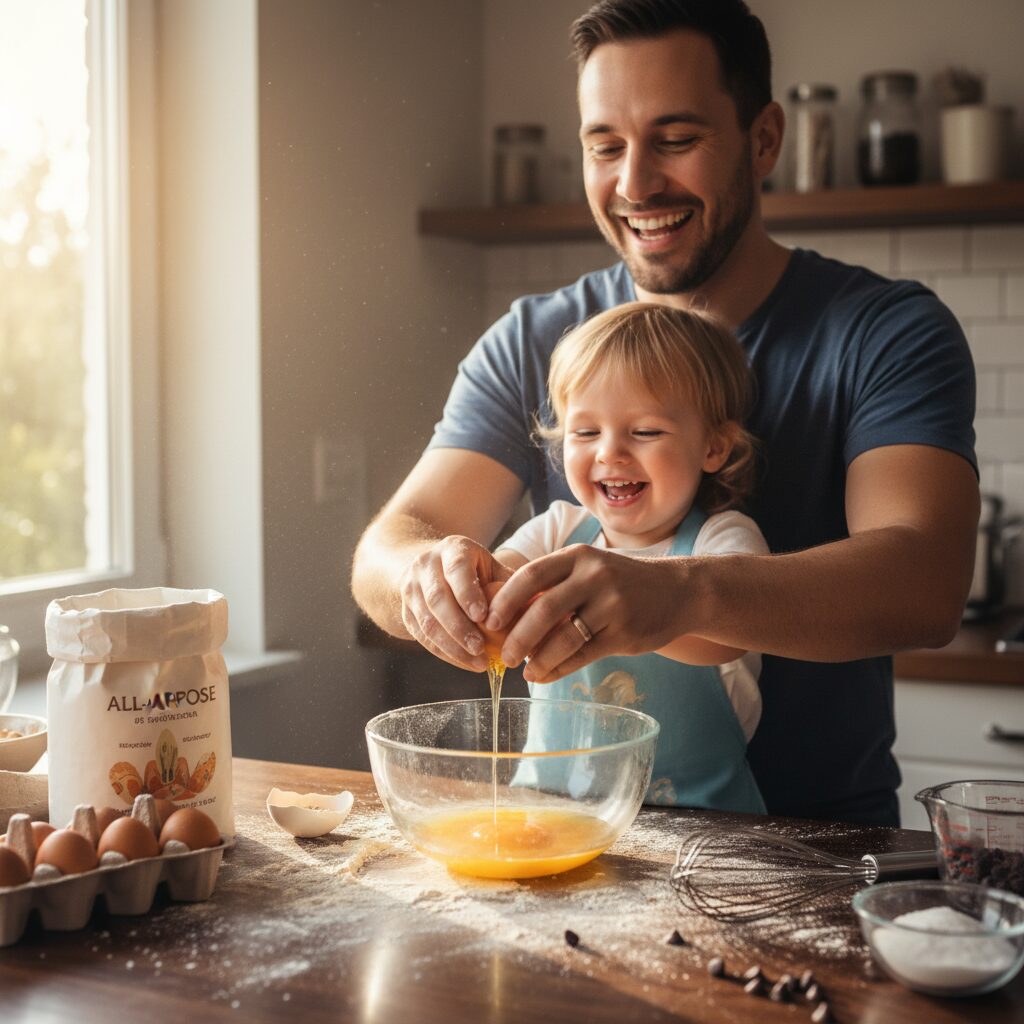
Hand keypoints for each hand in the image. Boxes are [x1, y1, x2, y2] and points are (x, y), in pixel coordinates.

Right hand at [399, 535, 512, 671]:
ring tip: (478, 663)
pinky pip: (422, 637)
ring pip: (426, 622)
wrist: (427, 567)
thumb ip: (508, 582)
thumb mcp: (488, 564)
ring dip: (452, 646)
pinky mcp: (405, 612)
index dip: (468, 593)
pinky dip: (445, 653)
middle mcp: (425, 565)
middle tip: (481, 649)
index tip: (483, 616)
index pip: (456, 569)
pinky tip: (466, 662)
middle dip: (459, 627)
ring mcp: (411, 589)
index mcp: (451, 549)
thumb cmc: (471, 569)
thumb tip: (537, 604)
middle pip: (437, 599)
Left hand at [486, 545, 688, 681]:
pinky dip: (559, 669)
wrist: (677, 591)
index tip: (489, 622)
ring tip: (525, 671)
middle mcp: (595, 576)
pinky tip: (545, 675)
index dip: (505, 600)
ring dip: (538, 659)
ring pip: (563, 638)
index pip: (531, 575)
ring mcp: (612, 605)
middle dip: (517, 637)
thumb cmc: (622, 582)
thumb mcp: (589, 570)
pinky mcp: (625, 633)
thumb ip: (555, 586)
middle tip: (504, 656)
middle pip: (543, 609)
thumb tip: (508, 615)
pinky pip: (583, 655)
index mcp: (578, 557)